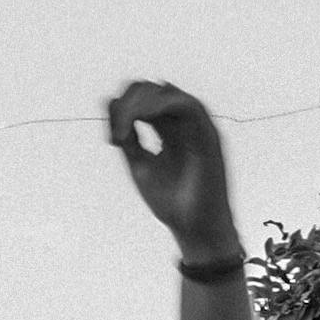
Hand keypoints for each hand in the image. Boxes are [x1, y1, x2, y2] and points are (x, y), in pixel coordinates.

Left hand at [105, 82, 239, 264]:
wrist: (194, 228)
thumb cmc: (171, 202)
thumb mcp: (140, 164)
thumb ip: (127, 136)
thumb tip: (110, 100)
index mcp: (167, 129)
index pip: (143, 100)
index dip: (123, 109)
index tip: (113, 140)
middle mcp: (183, 124)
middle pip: (153, 90)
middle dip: (129, 103)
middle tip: (118, 136)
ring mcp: (197, 127)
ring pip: (168, 92)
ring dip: (142, 103)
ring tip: (128, 125)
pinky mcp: (208, 134)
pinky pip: (189, 106)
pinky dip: (164, 105)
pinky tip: (146, 118)